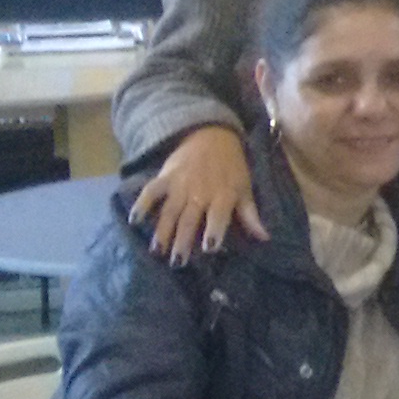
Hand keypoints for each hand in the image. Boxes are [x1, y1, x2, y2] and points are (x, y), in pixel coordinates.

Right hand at [131, 124, 263, 263]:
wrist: (212, 136)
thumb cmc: (232, 167)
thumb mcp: (245, 188)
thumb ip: (250, 215)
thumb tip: (265, 238)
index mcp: (222, 196)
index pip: (218, 217)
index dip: (214, 232)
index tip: (208, 249)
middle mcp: (200, 193)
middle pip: (189, 220)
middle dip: (182, 241)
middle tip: (177, 262)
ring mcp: (180, 185)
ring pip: (170, 212)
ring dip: (162, 231)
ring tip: (157, 250)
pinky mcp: (165, 177)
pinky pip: (151, 192)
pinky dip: (142, 204)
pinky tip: (134, 220)